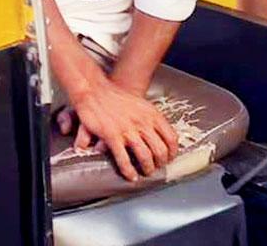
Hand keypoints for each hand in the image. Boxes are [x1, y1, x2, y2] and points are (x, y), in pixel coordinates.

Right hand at [60, 77, 179, 181]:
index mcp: (152, 114)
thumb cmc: (116, 96)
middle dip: (160, 163)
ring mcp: (128, 130)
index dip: (172, 152)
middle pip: (160, 150)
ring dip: (147, 168)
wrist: (94, 89)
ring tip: (145, 173)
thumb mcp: (140, 103)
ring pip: (145, 156)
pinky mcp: (113, 136)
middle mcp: (143, 123)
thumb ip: (149, 118)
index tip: (170, 158)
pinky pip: (124, 159)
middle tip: (157, 168)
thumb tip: (157, 133)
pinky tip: (130, 176)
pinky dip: (129, 171)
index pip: (171, 137)